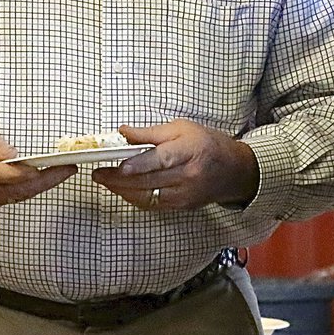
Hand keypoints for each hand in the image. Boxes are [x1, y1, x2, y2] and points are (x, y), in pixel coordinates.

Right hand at [0, 114, 74, 206]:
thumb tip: (13, 155)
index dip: (21, 173)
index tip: (42, 166)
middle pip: (12, 189)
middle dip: (43, 180)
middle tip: (68, 167)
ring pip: (17, 196)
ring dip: (43, 185)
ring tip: (66, 171)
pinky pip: (14, 198)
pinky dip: (34, 189)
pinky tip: (50, 178)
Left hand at [91, 120, 257, 210]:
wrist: (235, 171)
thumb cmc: (208, 144)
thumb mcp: (183, 128)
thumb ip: (151, 133)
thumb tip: (123, 132)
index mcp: (190, 151)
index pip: (161, 159)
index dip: (139, 164)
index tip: (119, 166)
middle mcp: (188, 175)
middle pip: (149, 180)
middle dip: (119, 179)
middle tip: (97, 172)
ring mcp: (185, 194)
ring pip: (147, 196)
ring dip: (122, 190)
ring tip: (103, 180)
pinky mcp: (181, 206)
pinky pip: (152, 204)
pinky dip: (134, 197)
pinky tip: (121, 189)